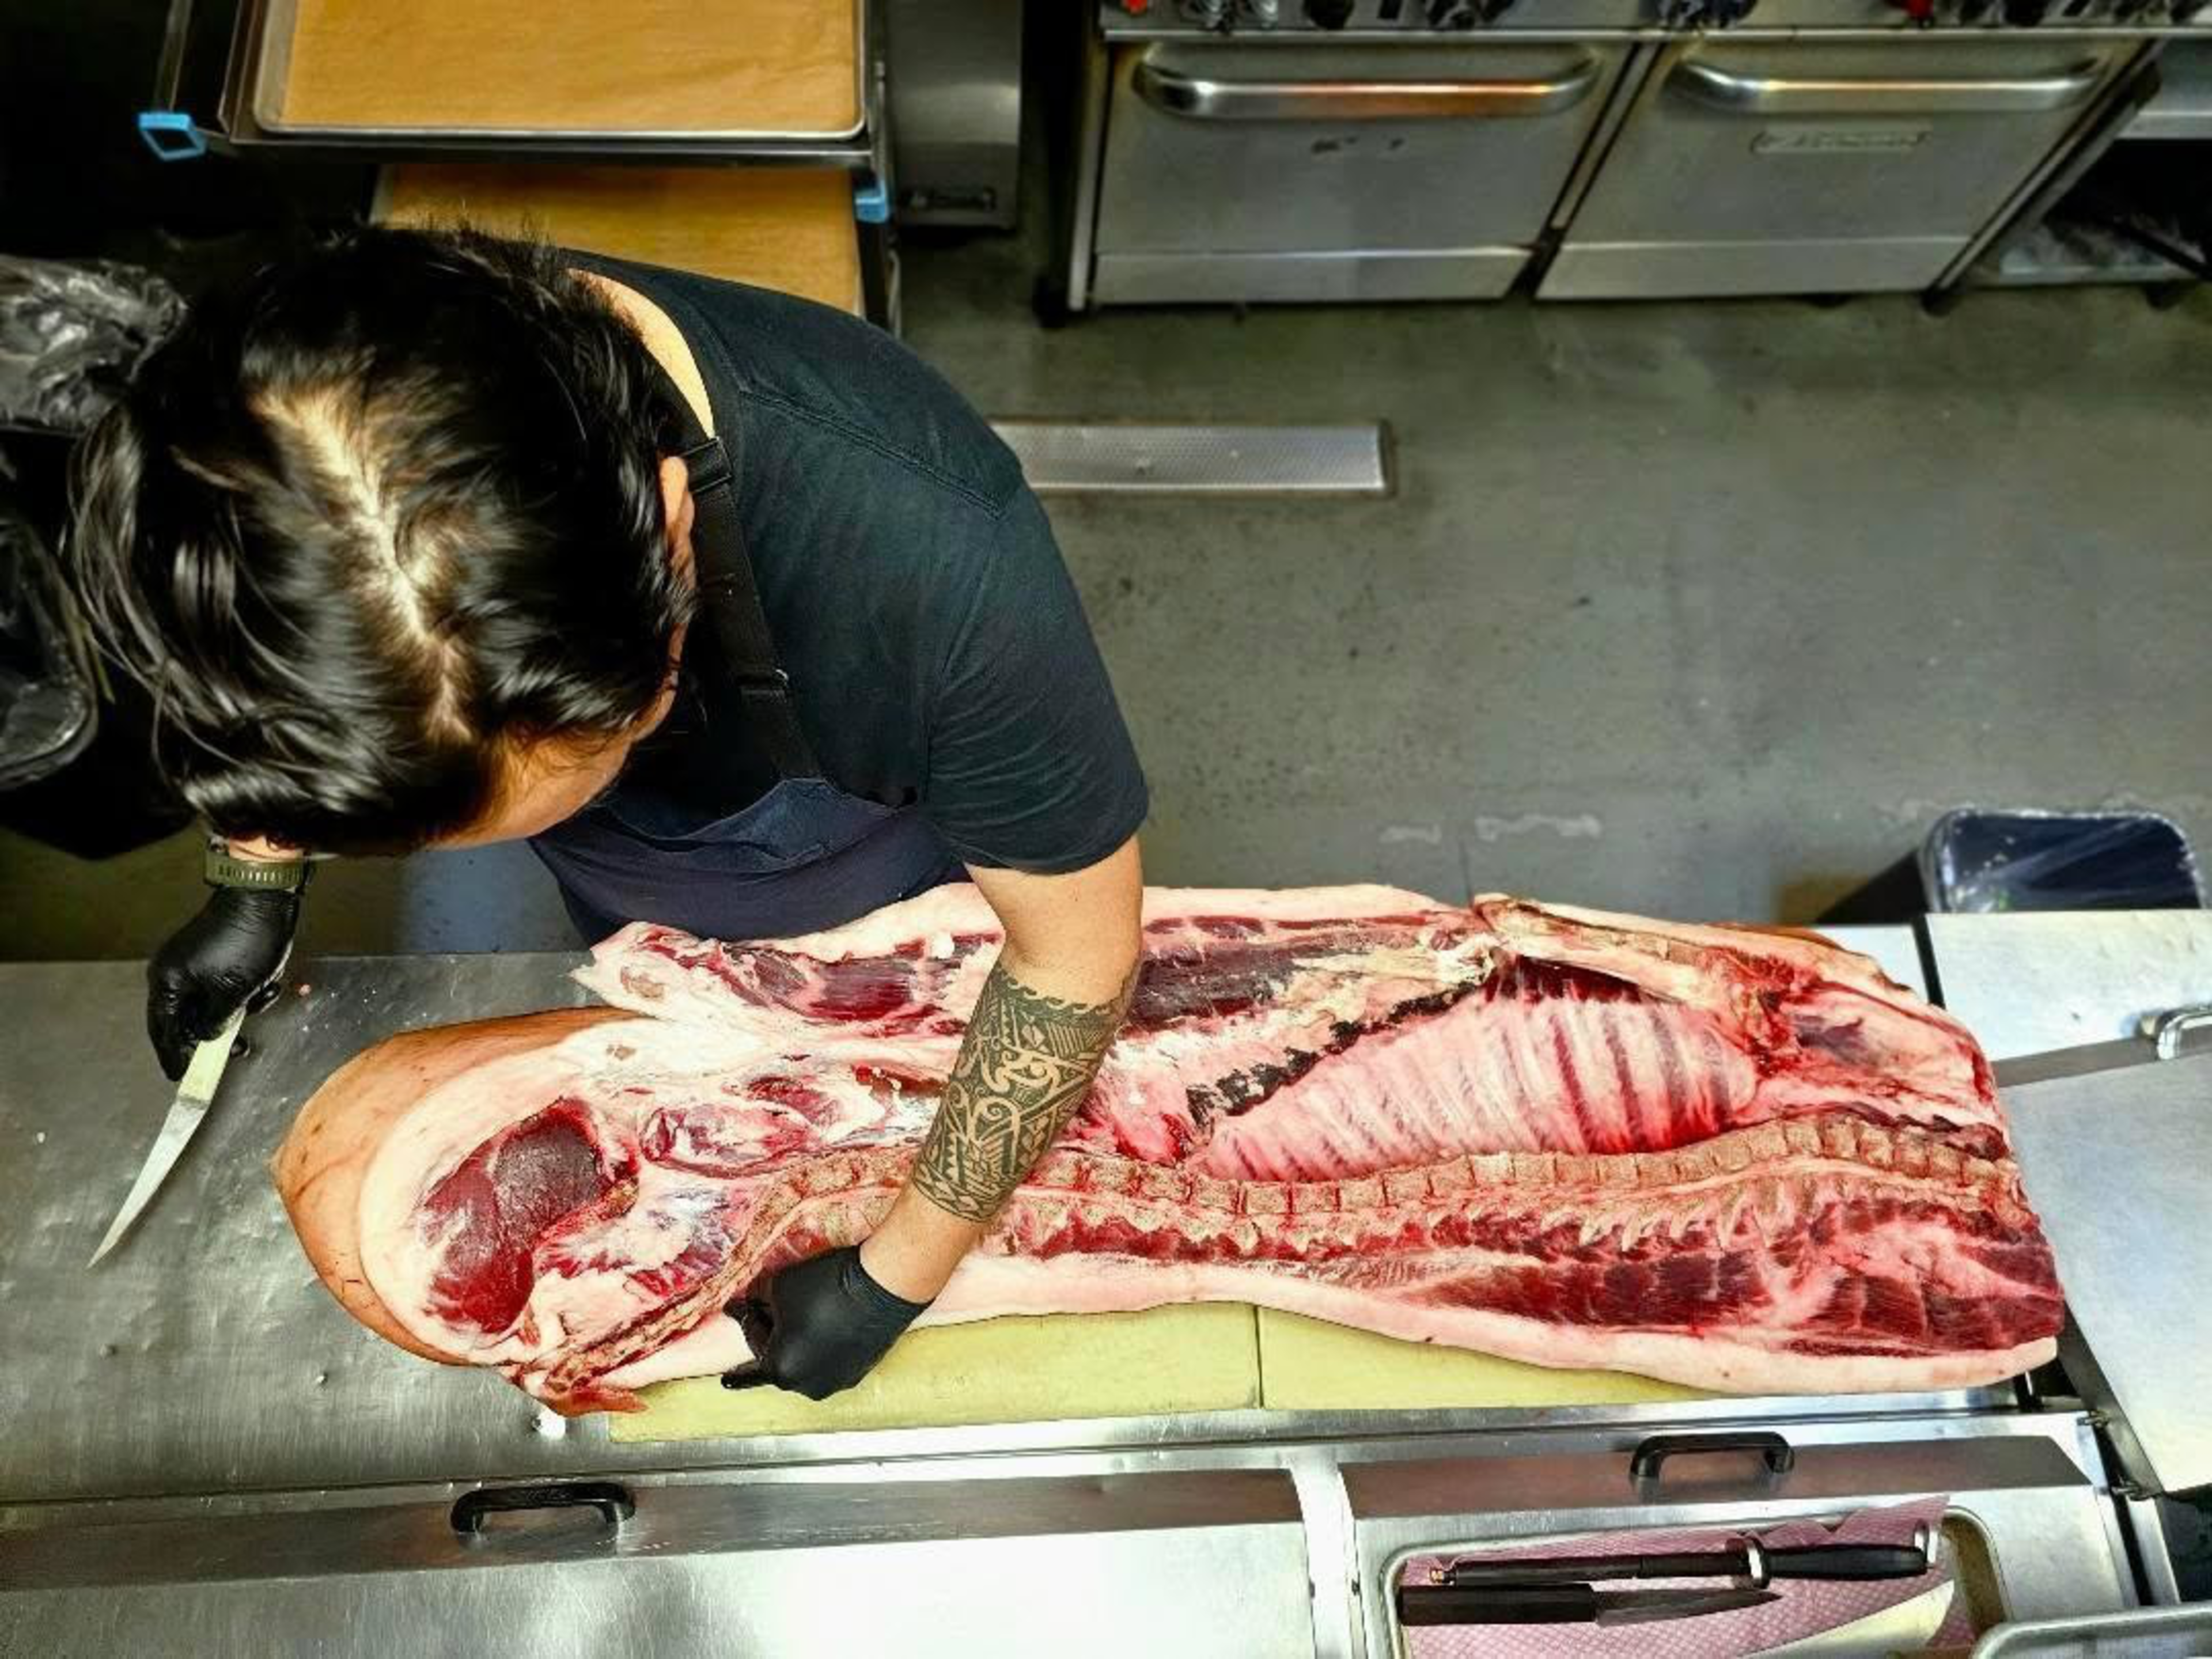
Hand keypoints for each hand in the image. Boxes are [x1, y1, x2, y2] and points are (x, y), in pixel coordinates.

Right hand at [146, 886, 299, 1078]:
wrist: (264, 899)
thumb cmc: (245, 943)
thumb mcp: (233, 994)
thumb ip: (216, 1023)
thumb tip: (207, 1037)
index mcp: (167, 982)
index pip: (163, 1031)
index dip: (173, 1056)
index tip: (181, 1077)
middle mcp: (175, 974)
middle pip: (190, 1020)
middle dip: (220, 1033)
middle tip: (241, 1049)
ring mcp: (196, 965)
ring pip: (216, 1005)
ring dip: (243, 1008)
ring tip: (264, 994)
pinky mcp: (218, 958)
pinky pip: (229, 988)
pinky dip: (249, 991)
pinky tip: (269, 984)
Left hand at [723, 1246, 928, 1400]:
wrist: (883, 1286)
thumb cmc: (828, 1287)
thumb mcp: (780, 1284)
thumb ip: (759, 1297)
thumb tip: (754, 1299)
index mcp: (779, 1369)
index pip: (752, 1336)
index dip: (745, 1313)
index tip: (739, 1305)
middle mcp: (806, 1385)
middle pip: (778, 1355)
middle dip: (773, 1331)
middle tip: (768, 1309)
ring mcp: (836, 1382)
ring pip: (806, 1360)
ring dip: (800, 1339)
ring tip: (802, 1313)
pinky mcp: (859, 1371)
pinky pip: (830, 1358)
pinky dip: (824, 1342)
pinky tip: (827, 1320)